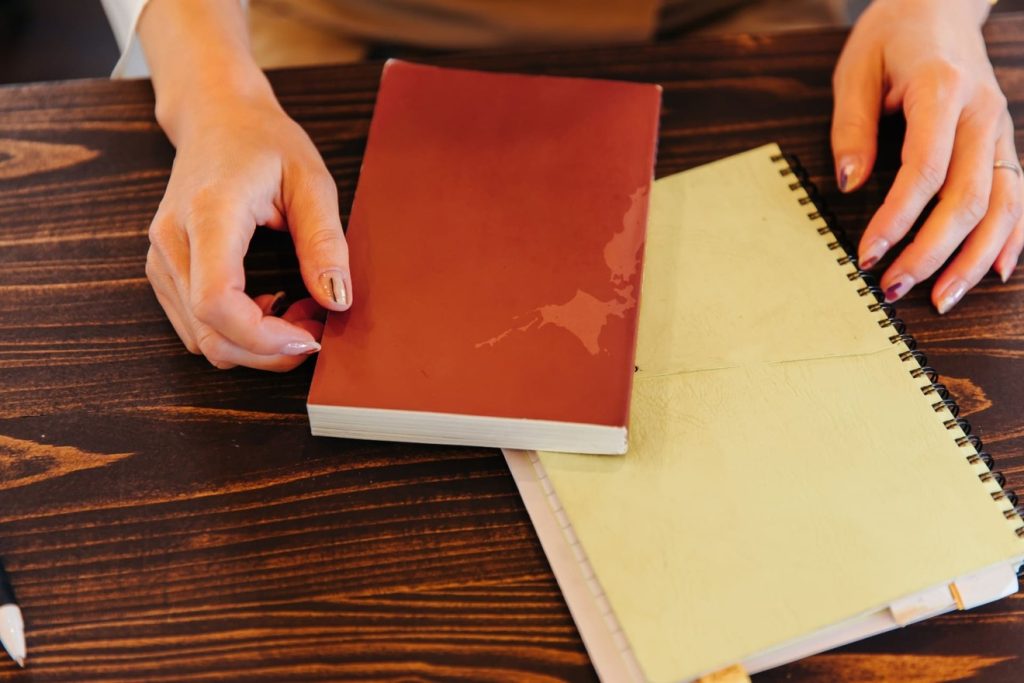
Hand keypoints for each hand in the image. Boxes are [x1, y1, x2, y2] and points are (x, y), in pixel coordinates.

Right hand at [138, 0, 351, 369]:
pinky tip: (270, 306)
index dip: (263, 337)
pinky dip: (236, 333)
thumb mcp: (311, 180)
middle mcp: (173, 240)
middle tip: (314, 328)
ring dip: (254, 345)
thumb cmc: (264, 140)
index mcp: (209, 213)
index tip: (310, 335)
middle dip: (267, 350)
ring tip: (297, 312)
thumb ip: (324, 241)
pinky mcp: (164, 269)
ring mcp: (162, 258)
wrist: (216, 116)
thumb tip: (337, 299)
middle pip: (208, 335)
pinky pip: (196, 325)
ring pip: (200, 339)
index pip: (216, 302)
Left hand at [832, 0, 1022, 312]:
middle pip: (968, 198)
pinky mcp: (1004, 143)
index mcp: (943, 91)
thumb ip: (852, 128)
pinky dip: (1013, 237)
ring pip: (1002, 206)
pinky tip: (997, 271)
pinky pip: (1018, 195)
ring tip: (940, 298)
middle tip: (893, 289)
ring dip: (973, 259)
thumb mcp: (855, 70)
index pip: (924, 170)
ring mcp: (1001, 130)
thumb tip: (848, 184)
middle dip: (931, 252)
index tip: (867, 254)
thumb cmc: (892, 36)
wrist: (939, 5)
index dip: (896, 219)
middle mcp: (983, 114)